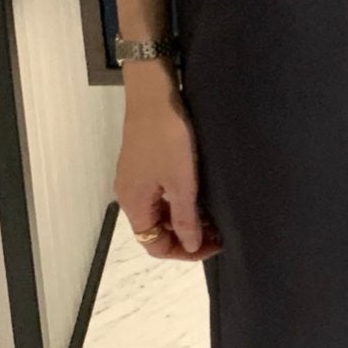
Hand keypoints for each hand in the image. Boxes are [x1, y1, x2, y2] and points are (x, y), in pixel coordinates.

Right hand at [114, 88, 222, 261]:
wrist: (153, 95)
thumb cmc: (167, 140)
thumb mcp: (181, 182)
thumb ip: (185, 218)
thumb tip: (191, 247)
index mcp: (134, 205)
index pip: (154, 245)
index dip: (183, 252)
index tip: (212, 244)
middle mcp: (129, 196)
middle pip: (156, 230)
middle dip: (186, 236)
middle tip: (218, 231)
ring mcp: (135, 179)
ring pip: (159, 212)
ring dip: (184, 218)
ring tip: (213, 216)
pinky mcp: (142, 164)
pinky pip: (160, 195)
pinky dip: (178, 201)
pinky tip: (198, 195)